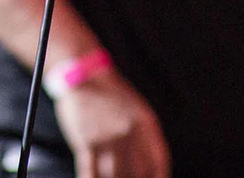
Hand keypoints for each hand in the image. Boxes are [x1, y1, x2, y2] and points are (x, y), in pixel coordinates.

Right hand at [54, 68, 170, 177]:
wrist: (85, 75)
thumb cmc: (113, 97)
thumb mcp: (140, 113)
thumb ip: (148, 142)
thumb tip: (153, 171)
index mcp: (147, 126)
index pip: (158, 165)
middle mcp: (129, 133)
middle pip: (136, 174)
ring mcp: (107, 137)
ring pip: (114, 177)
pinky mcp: (85, 141)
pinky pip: (90, 172)